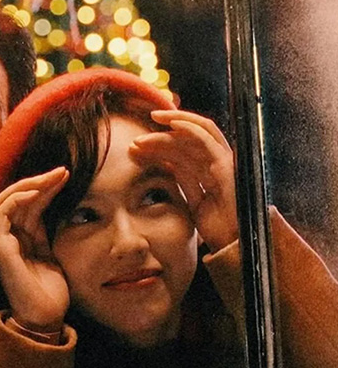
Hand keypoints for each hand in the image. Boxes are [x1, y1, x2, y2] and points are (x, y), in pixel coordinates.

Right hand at [0, 166, 70, 331]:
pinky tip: (37, 192)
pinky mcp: (1, 248)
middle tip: (61, 171)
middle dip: (37, 180)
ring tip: (52, 177)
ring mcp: (0, 242)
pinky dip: (17, 199)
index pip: (26, 203)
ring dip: (28, 185)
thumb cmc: (49, 291)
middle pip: (14, 197)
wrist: (45, 317)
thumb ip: (44, 232)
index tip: (66, 176)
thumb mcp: (51, 253)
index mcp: (18, 238)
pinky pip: (2, 214)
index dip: (44, 187)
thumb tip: (53, 206)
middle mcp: (6, 237)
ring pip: (4, 200)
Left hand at [130, 110, 238, 252]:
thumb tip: (161, 162)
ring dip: (166, 134)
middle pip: (186, 139)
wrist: (232, 244)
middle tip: (135, 140)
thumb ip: (182, 178)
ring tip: (141, 140)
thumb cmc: (215, 226)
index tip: (138, 144)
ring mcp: (223, 161)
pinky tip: (172, 124)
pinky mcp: (225, 164)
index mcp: (209, 170)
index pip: (184, 147)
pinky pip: (206, 140)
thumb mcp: (191, 198)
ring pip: (193, 136)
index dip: (162, 141)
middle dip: (160, 135)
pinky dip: (190, 128)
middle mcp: (217, 162)